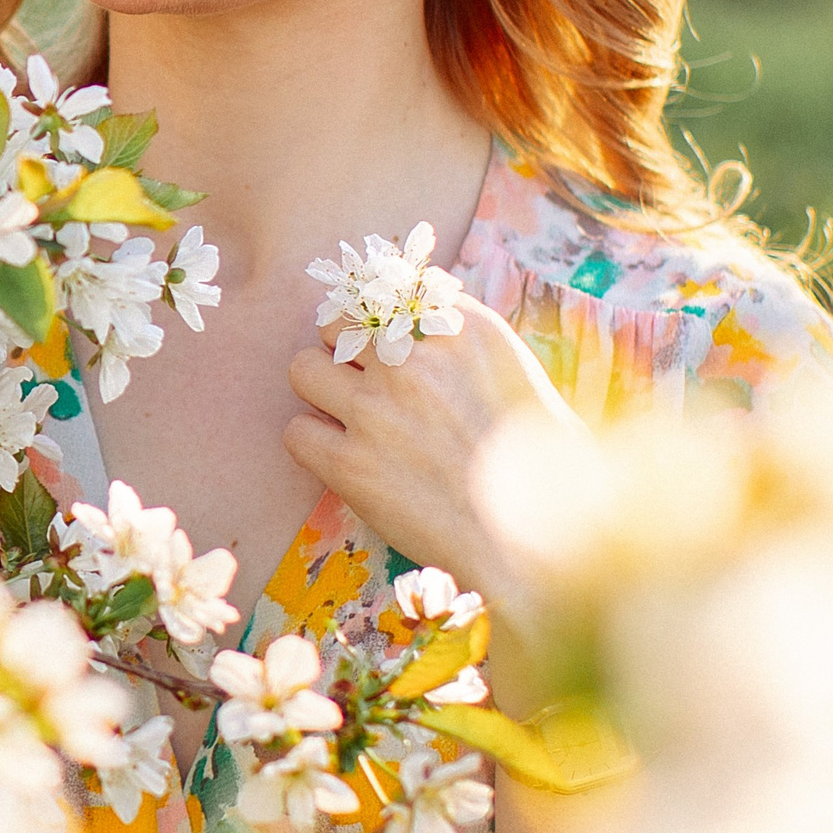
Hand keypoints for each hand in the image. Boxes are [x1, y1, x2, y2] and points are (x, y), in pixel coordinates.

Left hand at [283, 296, 574, 656]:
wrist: (537, 542)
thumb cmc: (537, 463)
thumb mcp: (514, 373)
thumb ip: (458, 340)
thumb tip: (406, 323)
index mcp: (461, 328)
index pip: (384, 290)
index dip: (375, 319)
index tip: (379, 341)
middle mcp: (412, 358)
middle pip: (334, 322)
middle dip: (341, 352)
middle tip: (362, 385)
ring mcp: (376, 409)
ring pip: (302, 368)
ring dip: (319, 392)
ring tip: (347, 420)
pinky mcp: (349, 464)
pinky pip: (295, 432)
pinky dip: (314, 446)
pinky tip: (345, 461)